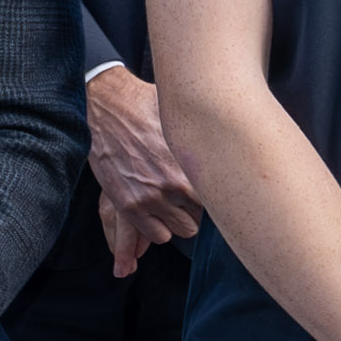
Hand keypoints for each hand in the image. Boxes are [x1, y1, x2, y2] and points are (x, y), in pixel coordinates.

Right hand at [86, 64, 203, 274]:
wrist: (107, 106)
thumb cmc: (147, 105)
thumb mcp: (184, 115)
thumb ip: (206, 134)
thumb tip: (233, 131)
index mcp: (192, 163)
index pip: (219, 196)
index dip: (214, 193)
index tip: (208, 187)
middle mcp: (174, 184)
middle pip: (203, 216)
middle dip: (196, 209)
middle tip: (188, 197)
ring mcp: (151, 197)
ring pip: (182, 230)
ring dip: (179, 219)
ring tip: (173, 204)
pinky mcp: (128, 205)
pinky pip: (157, 235)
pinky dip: (159, 228)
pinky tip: (157, 212)